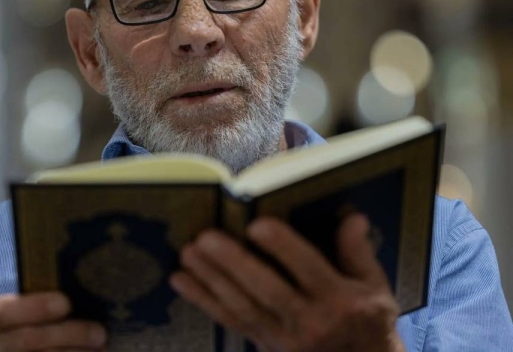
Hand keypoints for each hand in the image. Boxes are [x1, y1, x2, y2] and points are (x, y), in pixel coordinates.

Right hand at [0, 292, 107, 351]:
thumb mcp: (18, 310)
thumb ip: (39, 302)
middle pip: (27, 341)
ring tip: (101, 349)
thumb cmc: (20, 324)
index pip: (4, 312)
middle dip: (68, 335)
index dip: (35, 307)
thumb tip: (80, 292)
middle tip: (99, 333)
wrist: (3, 351)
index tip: (66, 303)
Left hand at [170, 213, 404, 351]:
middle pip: (266, 290)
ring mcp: (284, 339)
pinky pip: (231, 321)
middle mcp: (310, 323)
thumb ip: (359, 252)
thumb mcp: (376, 288)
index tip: (257, 224)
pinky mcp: (264, 345)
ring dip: (211, 280)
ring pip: (242, 307)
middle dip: (233, 264)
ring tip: (187, 253)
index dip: (284, 248)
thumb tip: (352, 216)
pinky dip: (203, 300)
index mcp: (340, 302)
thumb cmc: (368, 322)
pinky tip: (181, 280)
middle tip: (205, 238)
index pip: (309, 270)